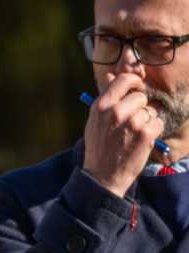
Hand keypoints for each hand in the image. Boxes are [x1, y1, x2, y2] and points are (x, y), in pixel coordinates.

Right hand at [82, 73, 164, 197]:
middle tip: (131, 124)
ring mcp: (131, 122)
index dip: (134, 83)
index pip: (123, 80)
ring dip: (146, 121)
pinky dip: (153, 132)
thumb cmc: (99, 147)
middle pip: (140, 97)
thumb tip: (111, 75)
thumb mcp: (95, 122)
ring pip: (150, 111)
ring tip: (133, 135)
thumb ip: (106, 99)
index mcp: (101, 106)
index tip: (137, 90)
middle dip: (140, 108)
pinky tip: (141, 141)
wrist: (102, 176)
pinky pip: (158, 122)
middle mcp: (115, 112)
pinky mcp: (145, 134)